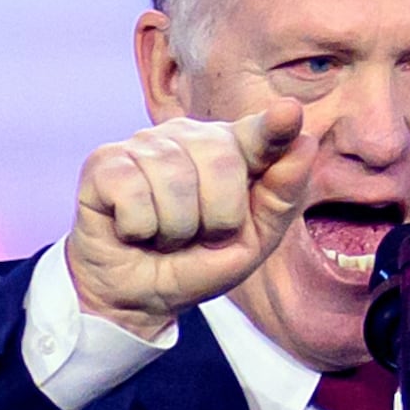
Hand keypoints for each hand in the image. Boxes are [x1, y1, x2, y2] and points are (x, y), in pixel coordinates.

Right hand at [66, 98, 315, 338]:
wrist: (137, 295)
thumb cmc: (197, 262)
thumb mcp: (251, 241)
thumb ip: (281, 195)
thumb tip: (305, 141)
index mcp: (230, 149)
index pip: (258, 134)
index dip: (273, 127)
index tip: (288, 114)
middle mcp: (187, 135)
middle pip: (221, 161)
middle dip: (217, 218)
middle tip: (199, 236)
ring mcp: (143, 144)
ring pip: (176, 182)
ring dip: (175, 230)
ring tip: (164, 235)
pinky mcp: (104, 163)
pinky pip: (135, 196)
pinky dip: (139, 229)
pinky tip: (133, 228)